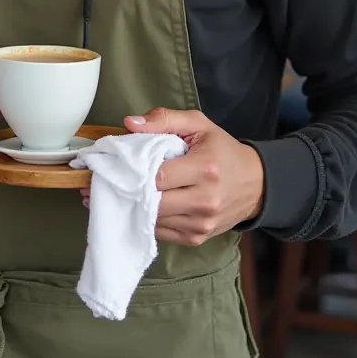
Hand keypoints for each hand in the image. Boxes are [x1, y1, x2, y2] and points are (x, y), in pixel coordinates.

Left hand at [81, 108, 264, 246]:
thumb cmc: (222, 150)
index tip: (112, 166)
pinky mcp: (197, 238)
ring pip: (152, 219)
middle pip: (151, 201)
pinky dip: (146, 219)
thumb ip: (164, 119)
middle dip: (126, 191)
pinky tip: (137, 206)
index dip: (132, 171)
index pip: (157, 176)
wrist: (255, 184)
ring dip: (132, 207)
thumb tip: (130, 124)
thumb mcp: (198, 124)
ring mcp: (201, 224)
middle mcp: (205, 200)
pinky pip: (160, 232)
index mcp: (205, 169)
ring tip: (115, 193)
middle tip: (101, 182)